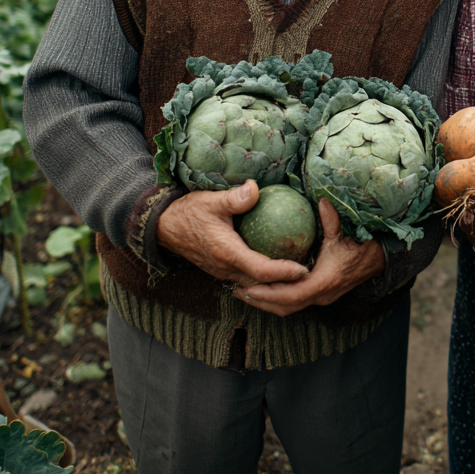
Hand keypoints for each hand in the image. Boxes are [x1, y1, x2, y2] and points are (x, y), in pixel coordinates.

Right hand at [156, 180, 308, 285]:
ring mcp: (222, 271)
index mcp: (226, 252)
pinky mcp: (221, 270)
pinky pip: (246, 278)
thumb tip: (256, 188)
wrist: (164, 227)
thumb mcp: (211, 199)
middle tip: (310, 275)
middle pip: (261, 284)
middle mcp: (225, 267)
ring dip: (275, 284)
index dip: (284, 272)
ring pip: (254, 285)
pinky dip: (263, 278)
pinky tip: (277, 266)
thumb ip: (234, 198)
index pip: (261, 270)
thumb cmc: (189, 211)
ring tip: (298, 275)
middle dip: (285, 285)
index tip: (304, 269)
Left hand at [233, 199, 385, 316]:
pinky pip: (294, 301)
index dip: (268, 293)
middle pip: (284, 307)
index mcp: (324, 282)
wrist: (379, 260)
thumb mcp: (345, 231)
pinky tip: (262, 286)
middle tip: (237, 290)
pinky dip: (277, 298)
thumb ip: (331, 218)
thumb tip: (321, 199)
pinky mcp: (320, 295)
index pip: (291, 295)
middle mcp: (321, 295)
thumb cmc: (361, 245)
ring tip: (243, 291)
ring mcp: (321, 298)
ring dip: (266, 302)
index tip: (248, 287)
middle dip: (260, 301)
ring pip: (288, 307)